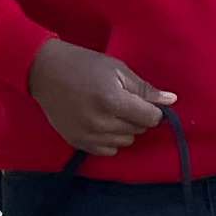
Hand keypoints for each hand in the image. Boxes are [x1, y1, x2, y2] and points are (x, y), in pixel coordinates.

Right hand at [26, 39, 174, 155]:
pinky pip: (107, 151)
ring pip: (125, 142)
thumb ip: (144, 88)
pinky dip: (110, 140)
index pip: (150, 119)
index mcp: (113, 101)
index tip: (144, 101)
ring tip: (111, 111)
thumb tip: (171, 101)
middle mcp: (101, 123)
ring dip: (124, 129)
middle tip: (123, 101)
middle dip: (138, 117)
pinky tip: (101, 123)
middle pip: (138, 131)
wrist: (44, 71)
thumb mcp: (117, 69)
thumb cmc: (83, 64)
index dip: (153, 110)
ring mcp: (87, 135)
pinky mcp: (77, 142)